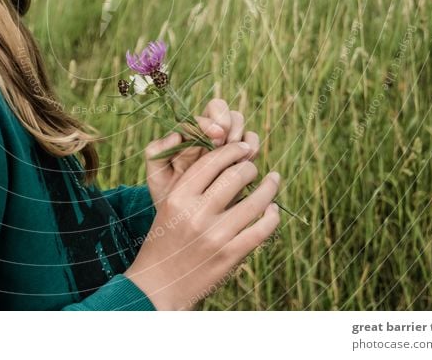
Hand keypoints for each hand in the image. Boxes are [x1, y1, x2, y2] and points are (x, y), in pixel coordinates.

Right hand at [125, 142, 280, 309]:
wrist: (158, 284)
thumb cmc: (164, 240)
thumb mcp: (169, 206)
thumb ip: (193, 185)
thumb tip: (229, 162)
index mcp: (178, 197)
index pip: (212, 161)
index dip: (232, 150)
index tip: (243, 147)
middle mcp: (196, 214)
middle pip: (236, 175)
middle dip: (250, 166)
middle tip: (254, 167)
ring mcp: (215, 236)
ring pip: (255, 201)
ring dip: (269, 187)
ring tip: (273, 179)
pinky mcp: (230, 256)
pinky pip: (261, 229)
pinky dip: (272, 216)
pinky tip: (273, 210)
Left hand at [144, 98, 260, 205]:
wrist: (184, 219)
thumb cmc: (168, 193)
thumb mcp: (156, 175)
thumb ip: (157, 152)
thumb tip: (175, 135)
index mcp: (185, 134)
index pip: (197, 116)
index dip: (210, 122)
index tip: (216, 137)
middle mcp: (205, 134)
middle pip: (220, 109)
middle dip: (228, 122)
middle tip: (227, 142)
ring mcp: (223, 144)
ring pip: (238, 122)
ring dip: (241, 134)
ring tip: (239, 154)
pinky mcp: (239, 157)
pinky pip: (250, 143)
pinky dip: (252, 148)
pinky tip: (247, 161)